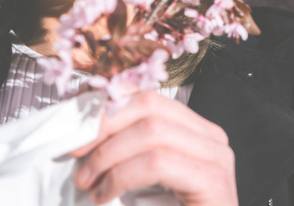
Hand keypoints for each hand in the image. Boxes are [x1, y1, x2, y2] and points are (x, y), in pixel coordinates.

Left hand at [71, 91, 237, 205]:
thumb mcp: (142, 173)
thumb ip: (128, 146)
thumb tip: (90, 121)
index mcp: (194, 128)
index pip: (149, 98)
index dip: (111, 106)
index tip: (81, 125)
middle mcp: (210, 135)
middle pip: (150, 106)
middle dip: (106, 125)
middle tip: (77, 149)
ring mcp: (216, 156)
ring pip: (152, 131)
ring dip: (108, 154)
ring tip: (87, 178)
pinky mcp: (213, 181)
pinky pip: (157, 162)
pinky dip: (122, 176)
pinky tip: (105, 194)